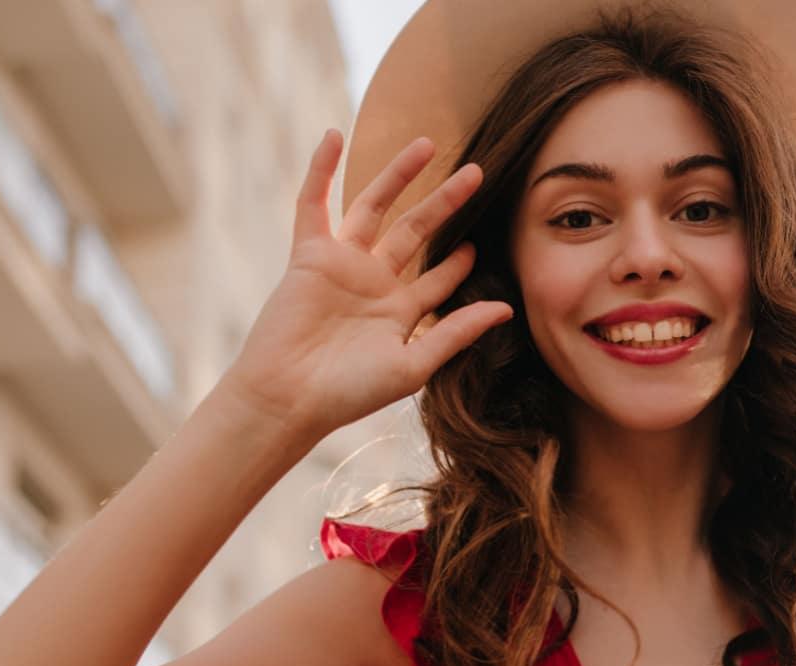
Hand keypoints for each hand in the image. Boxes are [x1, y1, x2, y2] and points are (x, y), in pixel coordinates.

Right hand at [218, 130, 512, 442]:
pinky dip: (319, 172)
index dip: (460, 262)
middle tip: (476, 173)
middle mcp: (373, 283)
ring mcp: (341, 265)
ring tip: (428, 145)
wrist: (289, 398)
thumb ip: (456, 332)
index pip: (438, 279)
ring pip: (374, 207)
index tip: (481, 244)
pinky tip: (332, 136)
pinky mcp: (308, 256)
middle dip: (445, 203)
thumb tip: (506, 310)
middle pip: (416, 232)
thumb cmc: (349, 393)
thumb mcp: (414, 364)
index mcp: (400, 312)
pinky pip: (312, 204)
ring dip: (398, 175)